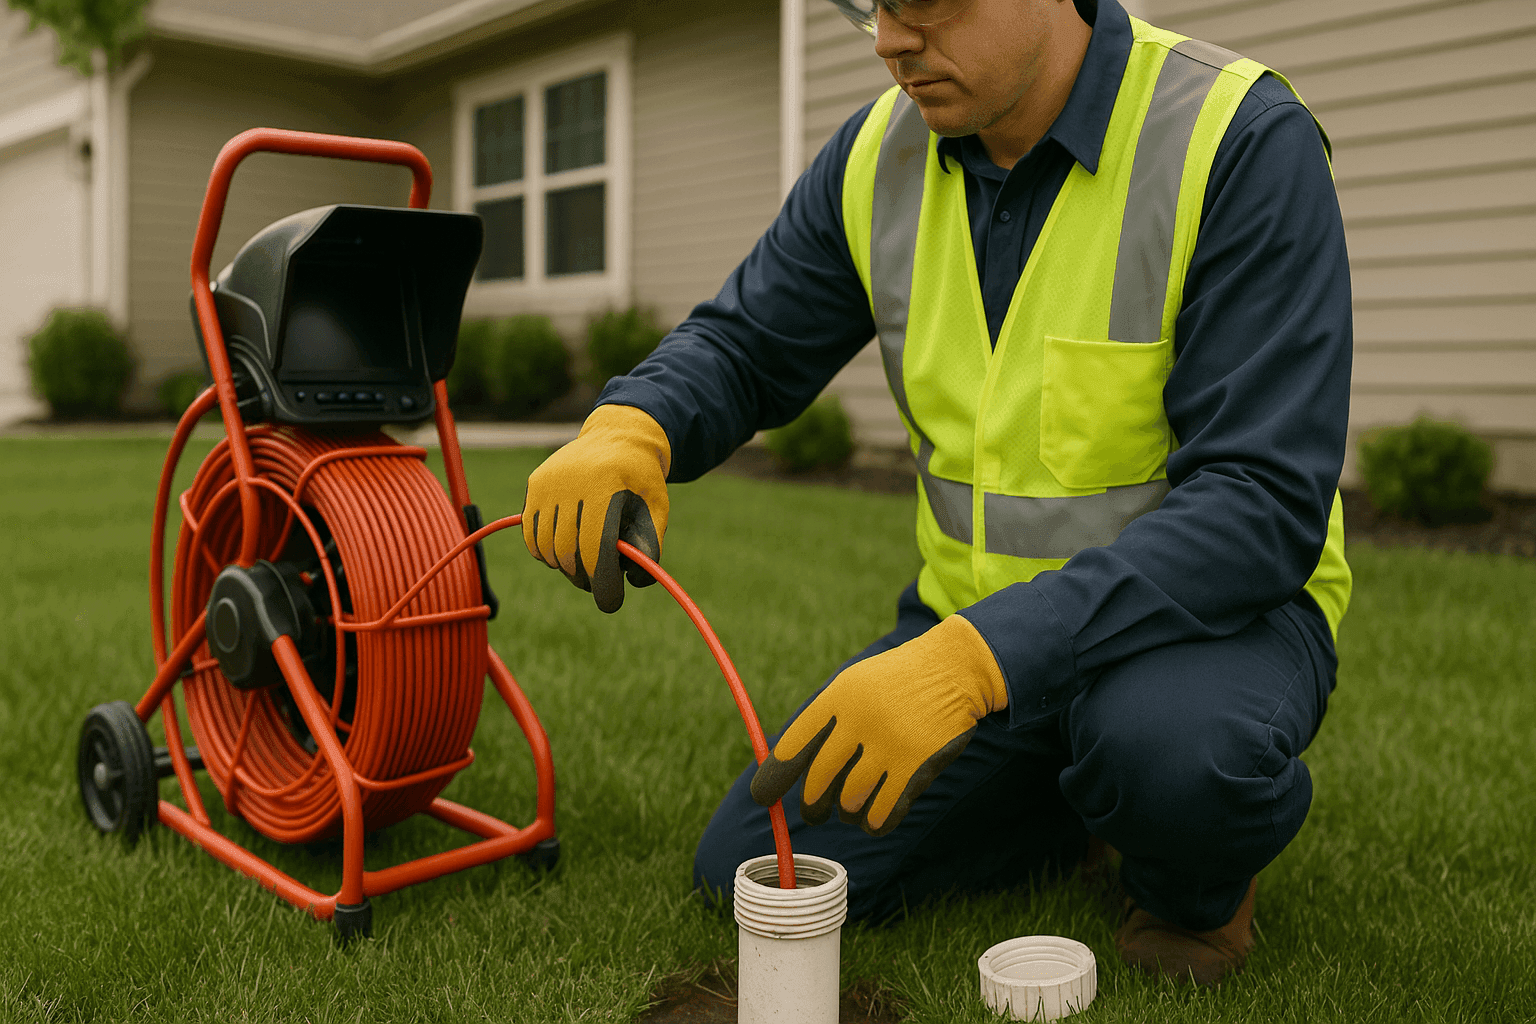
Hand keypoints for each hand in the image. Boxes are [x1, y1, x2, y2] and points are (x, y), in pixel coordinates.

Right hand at [523, 404, 669, 611]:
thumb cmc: (641, 479)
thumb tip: (632, 581)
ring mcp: (548, 483)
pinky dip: (547, 553)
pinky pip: (532, 537)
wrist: (618, 436)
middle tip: (601, 582)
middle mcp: (570, 481)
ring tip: (587, 560)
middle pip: (569, 553)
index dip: (603, 582)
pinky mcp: (534, 486)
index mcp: (605, 485)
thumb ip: (649, 546)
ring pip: (548, 549)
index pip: (595, 548)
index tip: (611, 602)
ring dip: (567, 566)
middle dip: (586, 578)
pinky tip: (567, 547)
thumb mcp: (657, 509)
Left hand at [750, 614, 1007, 835]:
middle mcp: (859, 720)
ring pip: (850, 803)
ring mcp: (889, 744)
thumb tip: (784, 766)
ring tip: (851, 809)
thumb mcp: (854, 684)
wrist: (953, 668)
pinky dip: (874, 822)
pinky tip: (874, 820)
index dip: (773, 778)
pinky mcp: (916, 764)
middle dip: (812, 806)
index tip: (762, 797)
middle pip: (818, 782)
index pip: (793, 746)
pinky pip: (883, 812)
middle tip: (814, 813)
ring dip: (847, 812)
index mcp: (837, 697)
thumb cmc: (895, 681)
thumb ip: (825, 722)